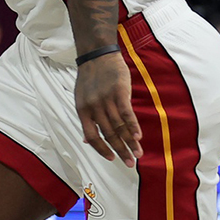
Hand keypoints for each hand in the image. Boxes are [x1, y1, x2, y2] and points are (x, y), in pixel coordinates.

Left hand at [75, 52, 141, 167]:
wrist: (97, 55)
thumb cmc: (90, 79)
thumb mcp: (81, 99)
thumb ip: (86, 119)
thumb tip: (86, 141)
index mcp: (82, 111)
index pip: (92, 136)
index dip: (102, 149)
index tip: (112, 159)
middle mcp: (94, 107)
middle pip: (108, 134)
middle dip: (120, 150)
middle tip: (129, 163)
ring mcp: (106, 100)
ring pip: (119, 126)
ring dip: (130, 142)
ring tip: (138, 153)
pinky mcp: (119, 92)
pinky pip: (127, 113)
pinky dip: (133, 126)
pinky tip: (138, 137)